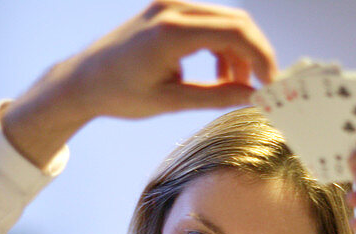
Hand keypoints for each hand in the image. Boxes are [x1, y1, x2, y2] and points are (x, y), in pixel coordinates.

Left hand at [2, 1, 276, 166]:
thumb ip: (216, 98)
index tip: (271, 83)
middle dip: (254, 55)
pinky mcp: (169, 11)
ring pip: (225, 22)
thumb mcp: (171, 102)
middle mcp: (173, 9)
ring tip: (234, 86)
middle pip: (236, 21)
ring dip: (238, 53)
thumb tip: (254, 98)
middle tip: (262, 87)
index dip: (261, 57)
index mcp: (172, 31)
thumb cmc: (120, 93)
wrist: (85, 79)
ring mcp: (170, 5)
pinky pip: (209, 23)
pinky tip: (219, 74)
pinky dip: (221, 47)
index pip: (235, 31)